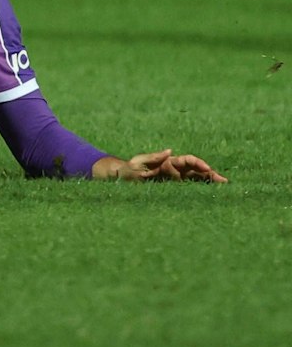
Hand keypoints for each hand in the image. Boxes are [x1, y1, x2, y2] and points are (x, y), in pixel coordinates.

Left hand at [94, 149, 225, 182]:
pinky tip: (210, 195)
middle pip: (196, 170)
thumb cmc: (129, 169)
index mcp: (168, 162)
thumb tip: (170, 151)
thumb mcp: (138, 162)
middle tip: (224, 181)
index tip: (207, 168)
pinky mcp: (173, 189)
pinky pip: (189, 188)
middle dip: (210, 174)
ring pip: (196, 180)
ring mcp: (175, 180)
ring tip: (223, 188)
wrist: (122, 179)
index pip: (187, 160)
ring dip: (209, 182)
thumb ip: (153, 157)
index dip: (198, 163)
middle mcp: (174, 170)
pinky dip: (200, 190)